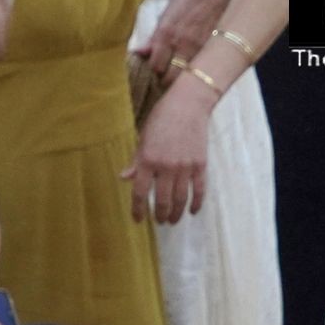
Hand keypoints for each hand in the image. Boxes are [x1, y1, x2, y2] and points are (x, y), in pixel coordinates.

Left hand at [120, 79, 213, 224]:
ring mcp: (184, 167)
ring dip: (176, 214)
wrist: (189, 103)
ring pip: (180, 200)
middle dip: (160, 215)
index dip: (138, 210)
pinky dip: (196, 203)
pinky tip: (192, 211)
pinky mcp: (200, 164)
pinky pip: (199, 190)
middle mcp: (166, 167)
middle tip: (159, 221)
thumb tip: (124, 178)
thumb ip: (136, 161)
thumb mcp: (144, 138)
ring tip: (172, 221)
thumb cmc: (162, 118)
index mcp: (148, 161)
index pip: (140, 193)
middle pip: (162, 201)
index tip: (138, 220)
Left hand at [132, 0, 241, 78]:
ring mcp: (200, 52)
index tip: (160, 64)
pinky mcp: (216, 55)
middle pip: (168, 80)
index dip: (156, 68)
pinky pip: (202, 74)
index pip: (154, 66)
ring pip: (186, 81)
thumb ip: (156, 32)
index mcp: (168, 32)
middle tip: (171, 71)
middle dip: (167, 79)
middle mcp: (182, 45)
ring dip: (183, 80)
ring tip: (185, 72)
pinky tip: (201, 67)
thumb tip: (139, 52)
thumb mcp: (175, 4)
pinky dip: (199, 75)